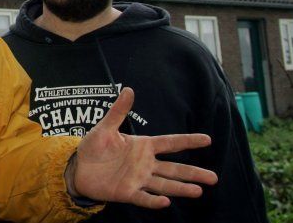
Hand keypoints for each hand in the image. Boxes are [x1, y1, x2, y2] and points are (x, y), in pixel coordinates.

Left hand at [69, 87, 217, 207]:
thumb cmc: (94, 147)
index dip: (188, 141)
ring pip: (164, 184)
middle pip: (174, 168)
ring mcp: (138, 179)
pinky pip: (143, 198)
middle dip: (193, 172)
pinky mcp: (127, 193)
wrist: (78, 168)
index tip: (207, 139)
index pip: (170, 143)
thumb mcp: (105, 127)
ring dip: (180, 188)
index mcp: (143, 146)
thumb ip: (118, 111)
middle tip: (214, 177)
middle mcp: (145, 164)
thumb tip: (128, 90)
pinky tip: (166, 203)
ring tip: (198, 191)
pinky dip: (154, 201)